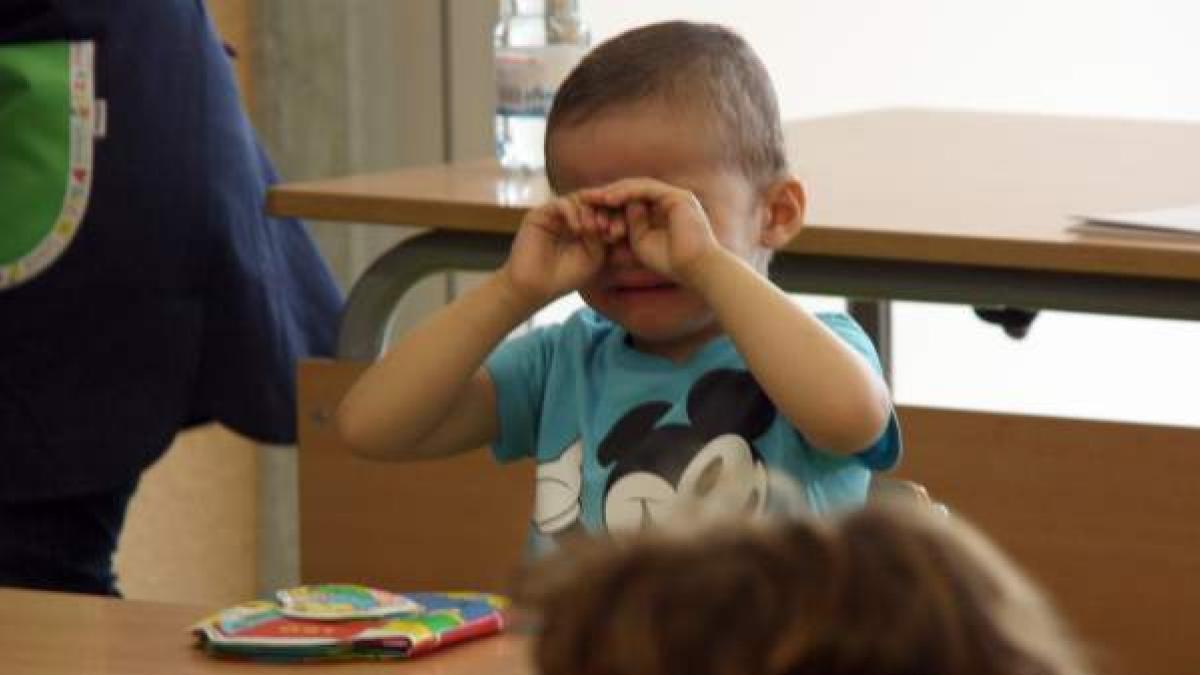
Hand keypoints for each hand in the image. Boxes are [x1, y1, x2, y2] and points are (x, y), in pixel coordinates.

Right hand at [501, 195, 605, 306]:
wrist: (534, 287)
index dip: (615, 217)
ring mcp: (555, 214)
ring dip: (590, 213)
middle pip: (592, 202)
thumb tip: (613, 216)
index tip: (621, 232)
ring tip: (595, 229)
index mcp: (585, 226)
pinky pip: (561, 203)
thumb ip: (603, 235)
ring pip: (578, 200)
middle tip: (610, 227)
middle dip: (605, 212)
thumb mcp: (594, 256)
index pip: (603, 212)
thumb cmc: (565, 277)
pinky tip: (578, 229)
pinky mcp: (540, 214)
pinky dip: (573, 213)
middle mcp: (570, 217)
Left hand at [578, 178, 720, 285]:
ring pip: (638, 186)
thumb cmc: (670, 262)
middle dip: (609, 194)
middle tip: (585, 198)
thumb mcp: (640, 241)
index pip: (632, 200)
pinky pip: (646, 189)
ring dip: (614, 191)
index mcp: (663, 210)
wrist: (694, 268)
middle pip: (633, 190)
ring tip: (594, 198)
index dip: (610, 204)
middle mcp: (670, 199)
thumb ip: (630, 224)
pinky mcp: (678, 196)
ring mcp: (675, 195)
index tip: (588, 209)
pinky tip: (609, 199)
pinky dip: (627, 193)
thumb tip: (616, 211)